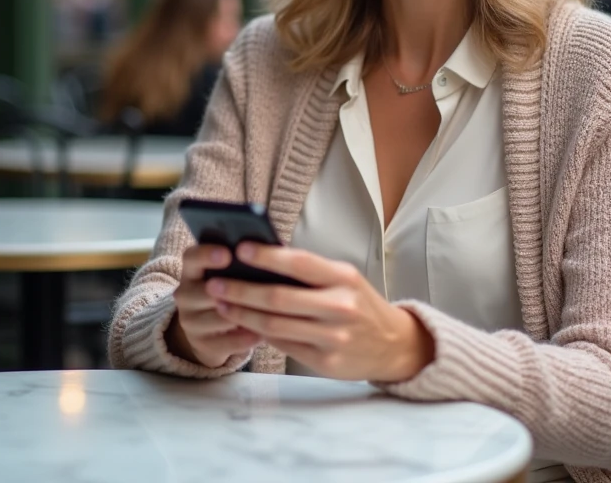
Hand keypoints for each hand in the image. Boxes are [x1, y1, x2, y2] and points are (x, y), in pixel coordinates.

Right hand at [168, 245, 261, 367]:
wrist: (209, 334)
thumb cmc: (228, 294)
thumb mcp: (227, 277)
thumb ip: (241, 264)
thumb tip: (272, 251)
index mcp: (191, 272)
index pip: (191, 257)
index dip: (207, 254)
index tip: (227, 254)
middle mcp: (185, 295)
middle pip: (204, 290)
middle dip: (231, 290)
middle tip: (256, 288)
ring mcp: (191, 322)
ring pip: (218, 317)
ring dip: (244, 315)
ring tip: (269, 312)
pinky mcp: (202, 345)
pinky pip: (227, 342)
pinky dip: (246, 338)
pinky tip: (262, 334)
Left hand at [206, 242, 434, 381]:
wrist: (395, 345)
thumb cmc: (362, 305)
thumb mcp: (346, 280)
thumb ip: (310, 273)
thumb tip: (262, 262)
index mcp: (344, 278)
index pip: (299, 263)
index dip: (267, 257)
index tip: (239, 250)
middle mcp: (340, 307)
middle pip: (279, 299)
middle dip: (241, 290)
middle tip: (215, 284)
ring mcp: (333, 337)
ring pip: (275, 325)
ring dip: (243, 314)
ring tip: (221, 304)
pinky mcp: (325, 361)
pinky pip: (283, 344)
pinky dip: (260, 332)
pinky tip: (244, 323)